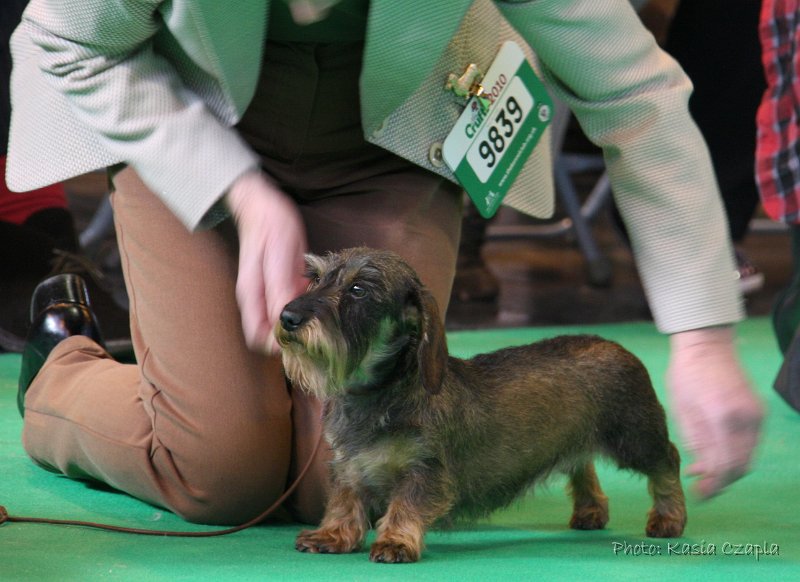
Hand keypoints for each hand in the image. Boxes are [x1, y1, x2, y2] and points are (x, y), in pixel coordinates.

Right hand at [226, 170, 307, 352]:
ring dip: (303, 322)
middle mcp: (259, 298)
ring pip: (286, 321)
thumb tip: (284, 320)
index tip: (300, 339)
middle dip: (293, 336)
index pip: (259, 337)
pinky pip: (295, 305)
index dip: (277, 344)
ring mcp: (271, 291)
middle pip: (273, 333)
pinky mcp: (283, 283)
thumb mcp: (278, 256)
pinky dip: (307, 306)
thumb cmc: (269, 226)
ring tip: (322, 315)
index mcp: (252, 295)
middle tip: (316, 329)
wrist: (263, 205)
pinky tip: (319, 298)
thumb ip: (280, 289)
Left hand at [667, 326, 763, 498]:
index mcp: (722, 416)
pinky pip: (750, 443)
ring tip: (703, 472)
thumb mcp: (681, 409)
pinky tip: (713, 455)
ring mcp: (756, 414)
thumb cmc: (686, 373)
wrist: (706, 344)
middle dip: (722, 481)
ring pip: (748, 456)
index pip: (725, 463)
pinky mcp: (758, 412)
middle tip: (701, 488)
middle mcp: (746, 417)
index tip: (699, 494)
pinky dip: (735, 454)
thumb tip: (703, 472)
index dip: (713, 484)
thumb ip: (695, 442)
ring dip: (728, 469)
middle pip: (741, 465)